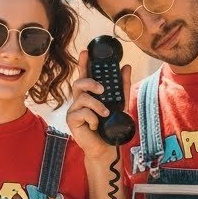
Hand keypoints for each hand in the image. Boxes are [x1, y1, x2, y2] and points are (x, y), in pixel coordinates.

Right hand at [66, 48, 131, 162]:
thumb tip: (126, 67)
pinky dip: (93, 119)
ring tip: (105, 114)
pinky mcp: (71, 120)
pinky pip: (82, 113)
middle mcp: (80, 100)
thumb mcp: (120, 103)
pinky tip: (96, 126)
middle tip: (102, 90)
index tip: (85, 52)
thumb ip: (123, 86)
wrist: (107, 146)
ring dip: (97, 106)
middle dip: (91, 83)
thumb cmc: (111, 126)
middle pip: (79, 83)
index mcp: (90, 94)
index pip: (85, 75)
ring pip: (83, 98)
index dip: (83, 63)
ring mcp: (74, 110)